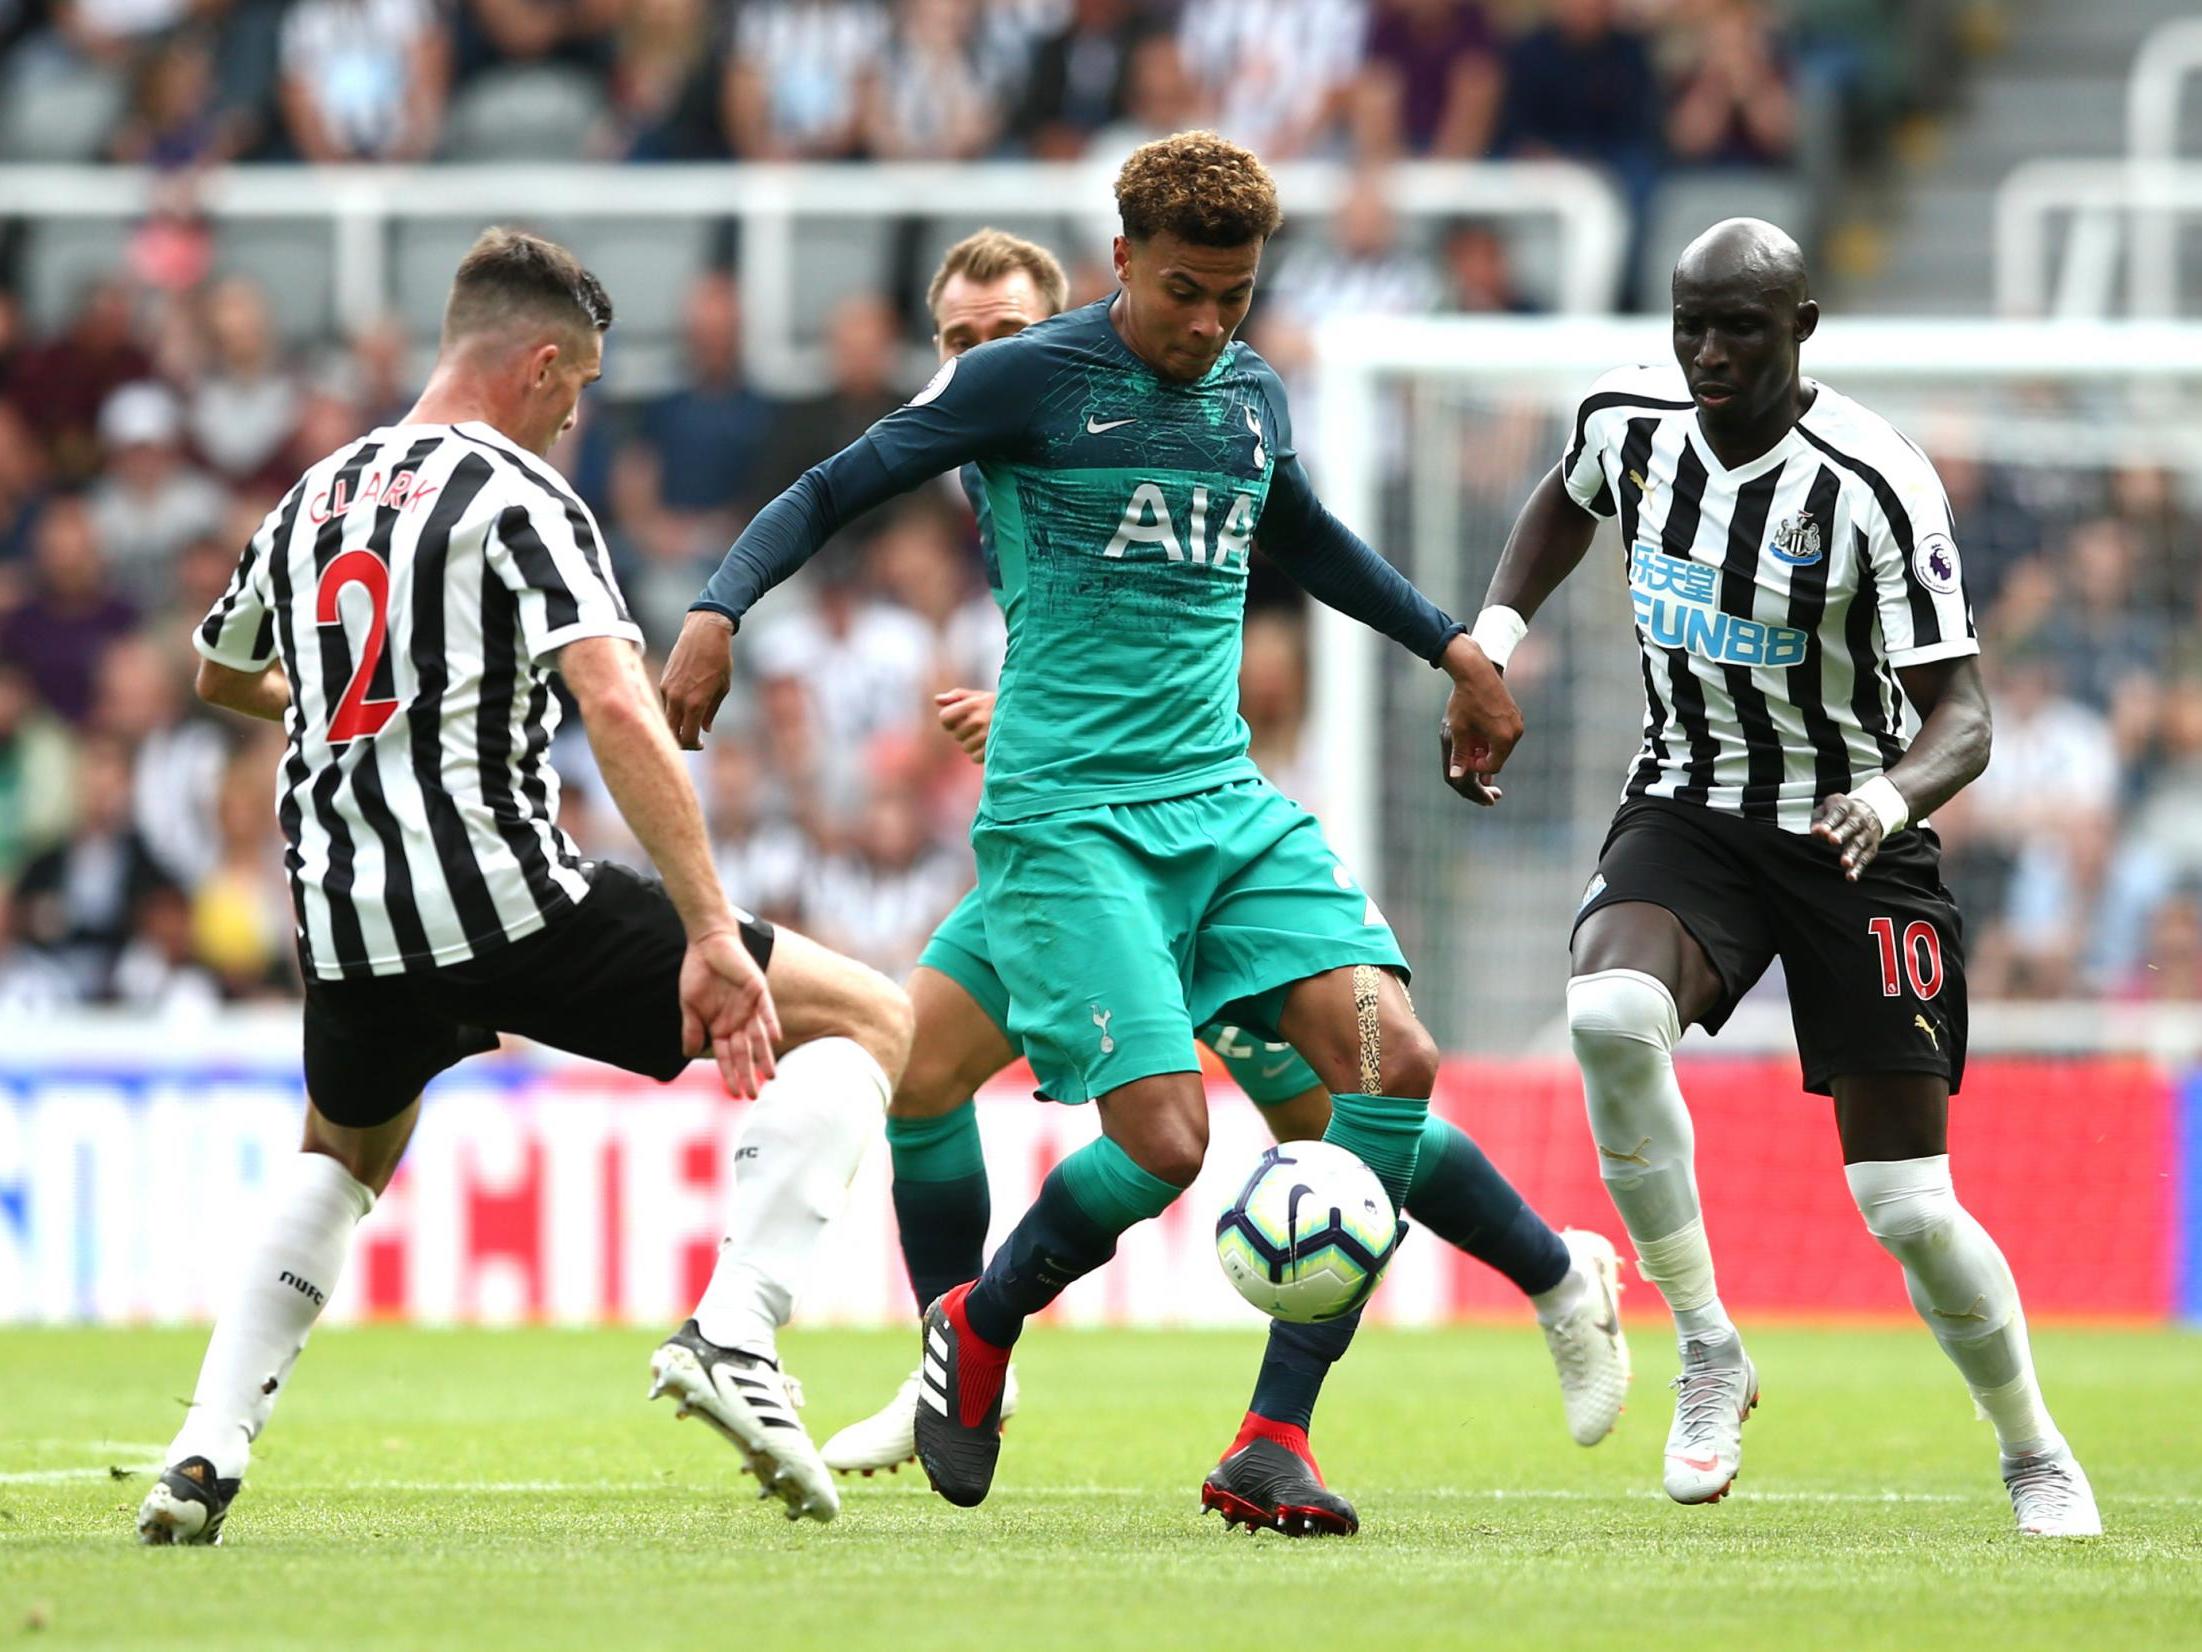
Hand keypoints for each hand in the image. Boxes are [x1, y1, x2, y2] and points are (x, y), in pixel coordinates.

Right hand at [660, 610, 734, 750]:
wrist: (703, 632)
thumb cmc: (718, 660)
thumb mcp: (722, 688)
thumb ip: (711, 711)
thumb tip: (704, 729)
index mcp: (695, 704)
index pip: (687, 737)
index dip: (693, 745)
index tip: (701, 744)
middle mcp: (677, 699)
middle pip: (672, 733)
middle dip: (682, 741)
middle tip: (693, 740)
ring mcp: (667, 690)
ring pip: (667, 718)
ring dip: (677, 725)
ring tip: (690, 723)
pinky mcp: (663, 681)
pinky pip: (666, 703)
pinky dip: (674, 710)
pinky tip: (685, 705)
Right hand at [679, 928, 781, 1098]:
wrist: (707, 944)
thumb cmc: (697, 974)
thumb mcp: (690, 1006)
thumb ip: (692, 1029)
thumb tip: (688, 1053)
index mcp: (720, 1026)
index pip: (727, 1057)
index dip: (731, 1075)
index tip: (735, 1095)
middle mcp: (737, 1021)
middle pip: (745, 1053)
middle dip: (749, 1074)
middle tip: (754, 1096)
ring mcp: (749, 1007)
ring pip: (759, 1038)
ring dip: (765, 1056)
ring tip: (770, 1076)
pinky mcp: (758, 991)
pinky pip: (767, 1010)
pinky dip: (771, 1023)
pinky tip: (776, 1038)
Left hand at [935, 687, 994, 762]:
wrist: (1028, 716)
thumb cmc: (1000, 705)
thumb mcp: (981, 696)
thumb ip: (958, 696)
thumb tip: (937, 700)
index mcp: (973, 704)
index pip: (945, 718)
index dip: (949, 721)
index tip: (958, 720)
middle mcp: (978, 720)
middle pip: (955, 735)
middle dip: (964, 732)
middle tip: (980, 725)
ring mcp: (986, 737)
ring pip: (965, 747)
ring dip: (973, 744)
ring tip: (987, 735)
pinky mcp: (993, 751)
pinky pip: (974, 757)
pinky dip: (981, 753)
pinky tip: (992, 744)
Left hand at [1438, 635, 1521, 805]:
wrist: (1475, 671)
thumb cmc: (1465, 701)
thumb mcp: (1459, 730)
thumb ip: (1460, 755)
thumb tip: (1455, 777)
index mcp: (1504, 739)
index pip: (1493, 766)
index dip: (1477, 767)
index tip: (1464, 757)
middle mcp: (1516, 732)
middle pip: (1500, 757)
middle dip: (1483, 757)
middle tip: (1467, 748)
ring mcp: (1518, 722)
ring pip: (1503, 745)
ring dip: (1488, 746)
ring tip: (1471, 738)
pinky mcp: (1516, 714)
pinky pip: (1506, 733)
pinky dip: (1494, 736)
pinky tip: (1478, 728)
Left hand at [1811, 793, 1884, 881]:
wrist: (1869, 810)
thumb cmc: (1841, 812)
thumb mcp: (1827, 808)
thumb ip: (1819, 819)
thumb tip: (1816, 832)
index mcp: (1846, 806)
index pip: (1838, 812)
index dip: (1830, 821)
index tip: (1822, 831)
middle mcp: (1859, 818)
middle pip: (1852, 825)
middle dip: (1842, 833)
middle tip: (1833, 840)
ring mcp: (1867, 833)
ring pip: (1860, 843)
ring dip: (1852, 853)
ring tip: (1845, 863)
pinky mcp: (1871, 847)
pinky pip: (1866, 858)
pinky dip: (1859, 868)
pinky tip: (1851, 876)